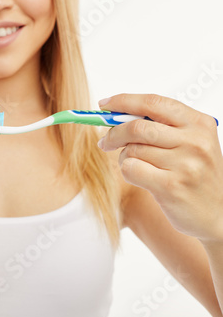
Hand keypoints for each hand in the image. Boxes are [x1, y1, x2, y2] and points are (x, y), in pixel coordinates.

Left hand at [98, 94, 222, 242]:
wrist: (218, 215)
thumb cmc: (196, 175)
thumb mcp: (190, 144)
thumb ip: (161, 127)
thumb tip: (116, 115)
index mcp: (199, 123)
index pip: (153, 102)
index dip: (124, 101)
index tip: (105, 105)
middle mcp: (195, 141)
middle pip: (137, 126)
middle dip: (114, 133)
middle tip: (105, 142)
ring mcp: (184, 164)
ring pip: (132, 149)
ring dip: (124, 157)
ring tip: (136, 165)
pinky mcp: (171, 186)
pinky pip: (131, 169)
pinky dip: (127, 171)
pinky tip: (140, 178)